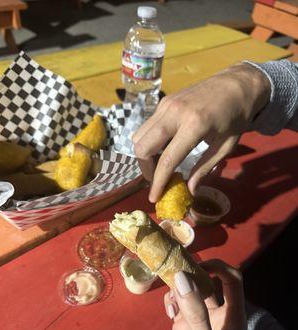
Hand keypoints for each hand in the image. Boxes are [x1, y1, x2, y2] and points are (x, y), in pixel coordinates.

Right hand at [133, 63, 270, 201]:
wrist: (238, 83)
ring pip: (139, 135)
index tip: (154, 198)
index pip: (167, 160)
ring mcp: (166, 105)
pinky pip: (147, 126)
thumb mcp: (225, 146)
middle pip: (142, 147)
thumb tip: (189, 190)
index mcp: (195, 126)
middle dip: (145, 168)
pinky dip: (150, 141)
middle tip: (157, 178)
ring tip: (160, 163)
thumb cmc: (237, 117)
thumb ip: (205, 167)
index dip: (158, 182)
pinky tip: (165, 147)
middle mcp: (174, 113)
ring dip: (145, 154)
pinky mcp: (164, 101)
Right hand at [164, 260, 246, 329]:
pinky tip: (168, 310)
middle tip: (176, 270)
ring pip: (190, 290)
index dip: (218, 267)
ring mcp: (199, 320)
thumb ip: (196, 313)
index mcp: (233, 316)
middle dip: (193, 273)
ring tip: (171, 295)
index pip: (232, 280)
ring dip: (180, 287)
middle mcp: (217, 314)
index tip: (198, 264)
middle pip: (208, 281)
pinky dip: (171, 301)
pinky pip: (177, 304)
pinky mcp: (182, 327)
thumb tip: (182, 278)